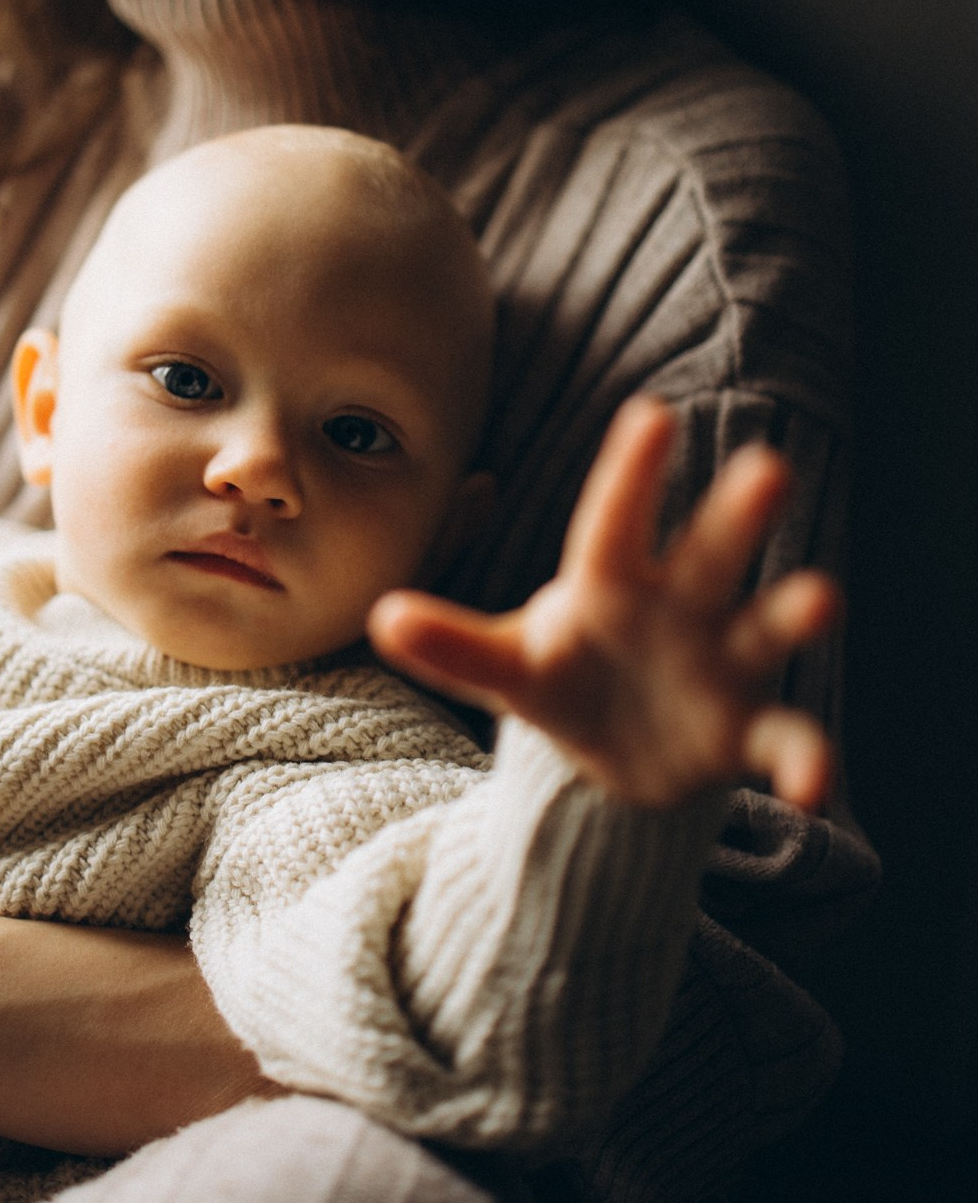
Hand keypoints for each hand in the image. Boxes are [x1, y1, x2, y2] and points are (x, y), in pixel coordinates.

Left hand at [369, 397, 838, 811]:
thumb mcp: (508, 668)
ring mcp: (721, 664)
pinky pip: (782, 739)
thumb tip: (382, 616)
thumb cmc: (564, 677)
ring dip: (791, 614)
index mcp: (612, 584)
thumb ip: (454, 646)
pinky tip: (814, 788)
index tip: (650, 414)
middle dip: (735, 517)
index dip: (630, 475)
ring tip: (821, 599)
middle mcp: (678, 608)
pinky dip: (803, 759)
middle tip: (767, 468)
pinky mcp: (744, 729)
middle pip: (708, 555)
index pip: (614, 523)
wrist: (616, 754)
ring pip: (762, 629)